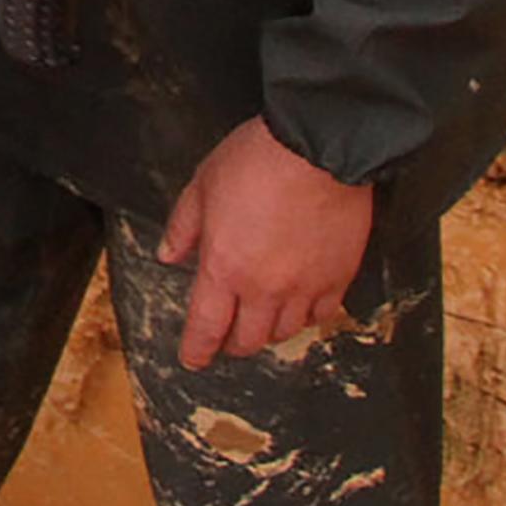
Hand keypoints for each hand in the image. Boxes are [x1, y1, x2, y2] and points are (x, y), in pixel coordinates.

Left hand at [160, 120, 372, 364]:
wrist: (317, 148)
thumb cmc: (259, 160)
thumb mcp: (202, 185)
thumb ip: (183, 227)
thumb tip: (168, 254)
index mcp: (224, 268)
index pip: (206, 328)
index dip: (197, 349)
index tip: (193, 358)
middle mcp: (264, 287)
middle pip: (247, 339)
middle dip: (232, 342)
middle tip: (228, 336)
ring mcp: (304, 286)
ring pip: (285, 332)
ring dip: (269, 331)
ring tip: (262, 320)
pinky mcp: (338, 277)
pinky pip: (322, 315)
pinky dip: (307, 317)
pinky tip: (300, 306)